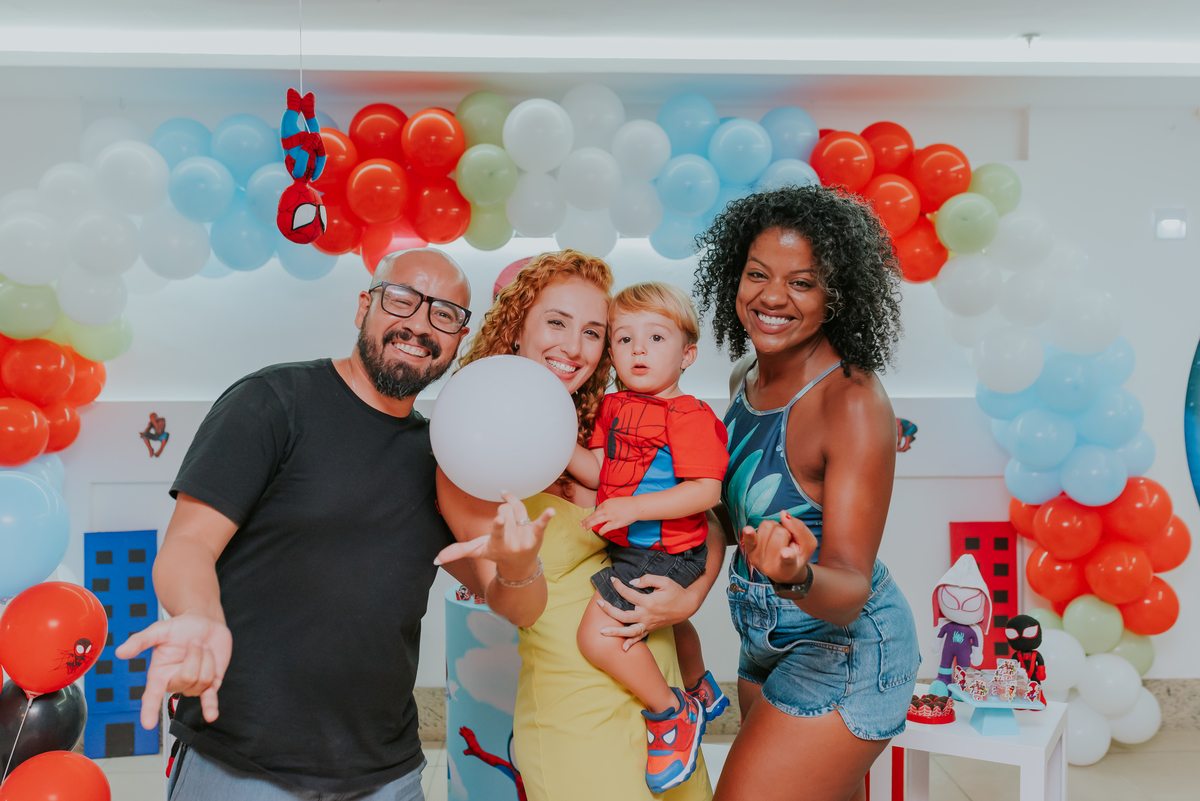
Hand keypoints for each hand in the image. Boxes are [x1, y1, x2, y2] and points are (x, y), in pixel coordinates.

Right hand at [115, 613, 232, 729]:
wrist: (205, 623)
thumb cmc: (180, 628)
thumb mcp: (159, 630)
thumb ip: (140, 641)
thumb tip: (120, 652)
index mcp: (159, 674)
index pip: (152, 695)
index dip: (149, 710)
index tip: (147, 724)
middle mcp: (175, 682)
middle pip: (189, 678)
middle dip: (196, 656)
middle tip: (195, 642)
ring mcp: (193, 685)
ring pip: (205, 679)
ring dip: (208, 658)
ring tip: (202, 647)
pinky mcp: (211, 684)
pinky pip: (210, 699)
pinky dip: (210, 708)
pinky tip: (211, 716)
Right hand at [435, 493, 553, 582]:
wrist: (519, 567)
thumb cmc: (496, 553)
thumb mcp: (477, 551)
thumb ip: (457, 551)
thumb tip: (435, 560)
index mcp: (497, 544)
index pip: (498, 530)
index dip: (499, 524)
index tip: (500, 519)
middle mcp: (513, 542)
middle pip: (506, 510)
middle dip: (503, 512)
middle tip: (504, 525)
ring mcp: (526, 538)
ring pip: (518, 508)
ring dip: (514, 511)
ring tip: (513, 524)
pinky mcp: (537, 535)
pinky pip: (542, 523)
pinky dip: (547, 517)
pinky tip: (552, 511)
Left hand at [580, 496, 639, 535]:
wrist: (637, 506)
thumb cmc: (628, 504)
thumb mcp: (616, 501)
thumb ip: (609, 506)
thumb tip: (603, 512)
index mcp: (606, 503)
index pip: (597, 509)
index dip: (593, 515)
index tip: (590, 519)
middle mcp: (606, 509)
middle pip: (593, 515)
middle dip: (586, 520)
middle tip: (581, 524)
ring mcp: (610, 516)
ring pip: (595, 521)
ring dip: (589, 525)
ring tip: (585, 529)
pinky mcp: (615, 523)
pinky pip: (605, 528)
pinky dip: (601, 531)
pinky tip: (599, 533)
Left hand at [595, 574, 698, 650]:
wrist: (687, 606)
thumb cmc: (676, 592)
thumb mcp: (664, 581)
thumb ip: (647, 580)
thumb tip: (632, 582)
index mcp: (648, 602)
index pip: (628, 594)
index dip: (618, 586)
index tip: (613, 580)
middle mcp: (646, 615)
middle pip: (623, 615)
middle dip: (609, 610)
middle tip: (599, 603)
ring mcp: (648, 624)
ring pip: (629, 631)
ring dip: (615, 632)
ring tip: (602, 631)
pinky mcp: (651, 629)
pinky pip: (640, 638)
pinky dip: (631, 644)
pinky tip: (623, 648)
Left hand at [741, 510, 817, 584]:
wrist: (783, 569)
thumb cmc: (798, 556)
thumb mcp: (808, 545)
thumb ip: (800, 529)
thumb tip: (783, 514)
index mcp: (789, 568)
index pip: (788, 561)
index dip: (787, 556)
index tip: (786, 554)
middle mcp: (771, 566)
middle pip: (780, 533)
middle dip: (786, 531)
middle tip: (788, 541)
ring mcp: (757, 558)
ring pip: (767, 527)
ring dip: (774, 528)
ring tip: (778, 540)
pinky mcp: (749, 551)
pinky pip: (748, 535)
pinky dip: (749, 532)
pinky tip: (748, 531)